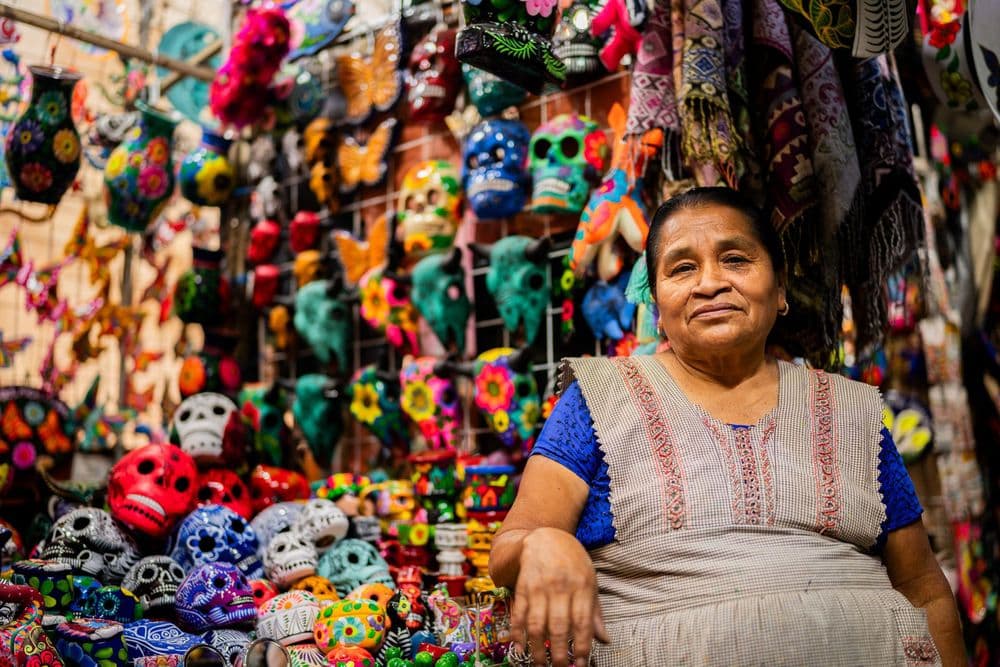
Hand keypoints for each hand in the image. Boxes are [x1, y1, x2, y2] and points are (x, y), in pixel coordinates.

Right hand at [510, 527, 608, 666]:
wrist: (545, 536)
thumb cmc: (572, 561)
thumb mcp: (589, 580)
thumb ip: (595, 611)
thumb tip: (604, 640)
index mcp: (581, 586)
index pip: (582, 622)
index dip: (581, 646)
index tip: (581, 664)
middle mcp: (559, 587)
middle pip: (558, 627)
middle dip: (559, 653)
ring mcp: (538, 587)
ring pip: (536, 624)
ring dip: (537, 649)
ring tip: (541, 664)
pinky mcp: (522, 587)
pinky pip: (518, 614)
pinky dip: (517, 634)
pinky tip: (520, 648)